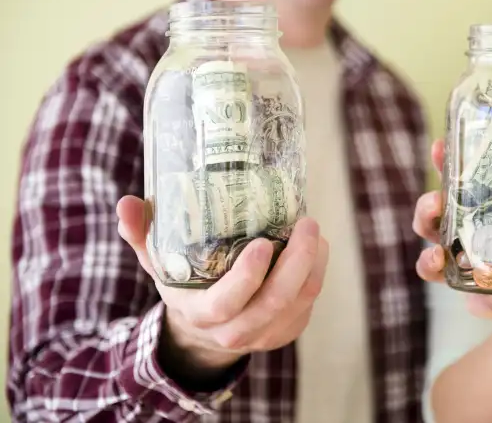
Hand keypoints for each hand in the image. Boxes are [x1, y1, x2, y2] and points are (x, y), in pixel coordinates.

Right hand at [116, 196, 328, 374]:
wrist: (205, 331)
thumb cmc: (185, 286)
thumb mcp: (160, 263)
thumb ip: (142, 234)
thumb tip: (127, 203)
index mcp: (202, 314)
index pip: (227, 303)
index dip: (247, 276)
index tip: (262, 242)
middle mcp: (235, 331)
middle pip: (274, 301)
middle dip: (297, 261)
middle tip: (306, 223)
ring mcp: (264, 335)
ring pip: (300, 301)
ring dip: (314, 264)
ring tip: (314, 231)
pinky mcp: (287, 331)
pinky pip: (309, 304)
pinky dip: (316, 274)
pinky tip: (316, 249)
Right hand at [412, 139, 491, 345]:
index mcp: (485, 207)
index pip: (460, 179)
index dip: (446, 162)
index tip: (441, 147)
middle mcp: (465, 230)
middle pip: (433, 212)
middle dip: (427, 206)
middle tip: (436, 202)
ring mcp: (461, 261)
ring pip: (430, 250)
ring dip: (429, 252)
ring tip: (438, 254)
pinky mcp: (468, 291)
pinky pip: (456, 291)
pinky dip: (469, 297)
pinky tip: (481, 300)